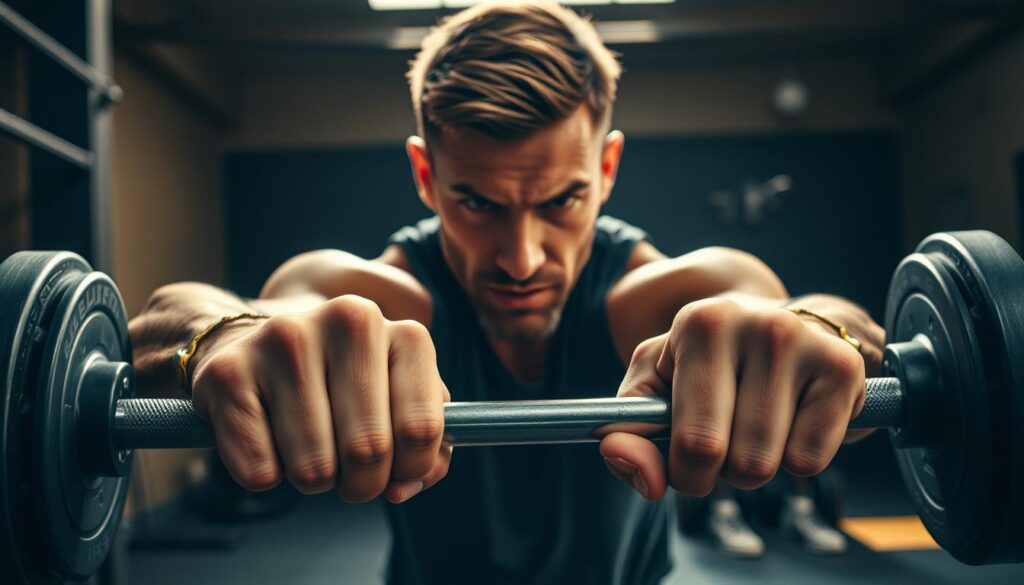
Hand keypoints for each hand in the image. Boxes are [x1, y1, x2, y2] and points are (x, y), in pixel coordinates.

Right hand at [189, 295, 450, 503]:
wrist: (259, 345)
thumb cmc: (344, 386)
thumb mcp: (399, 402)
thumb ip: (426, 448)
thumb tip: (403, 488)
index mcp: (404, 332)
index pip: (421, 430)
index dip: (411, 468)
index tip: (397, 468)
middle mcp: (348, 322)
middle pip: (368, 450)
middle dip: (361, 482)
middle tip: (348, 469)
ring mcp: (285, 340)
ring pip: (313, 467)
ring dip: (314, 479)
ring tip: (308, 446)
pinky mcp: (229, 372)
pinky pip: (260, 470)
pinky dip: (266, 474)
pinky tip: (268, 437)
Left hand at [599, 298, 866, 500]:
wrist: (786, 330)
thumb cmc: (709, 367)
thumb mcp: (655, 388)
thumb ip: (628, 431)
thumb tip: (635, 471)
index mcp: (700, 323)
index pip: (694, 442)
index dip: (686, 474)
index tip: (686, 461)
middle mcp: (756, 324)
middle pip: (739, 462)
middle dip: (724, 474)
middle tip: (727, 440)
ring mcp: (804, 343)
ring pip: (774, 464)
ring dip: (760, 465)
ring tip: (757, 426)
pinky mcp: (844, 367)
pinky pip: (813, 459)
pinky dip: (800, 456)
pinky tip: (794, 418)